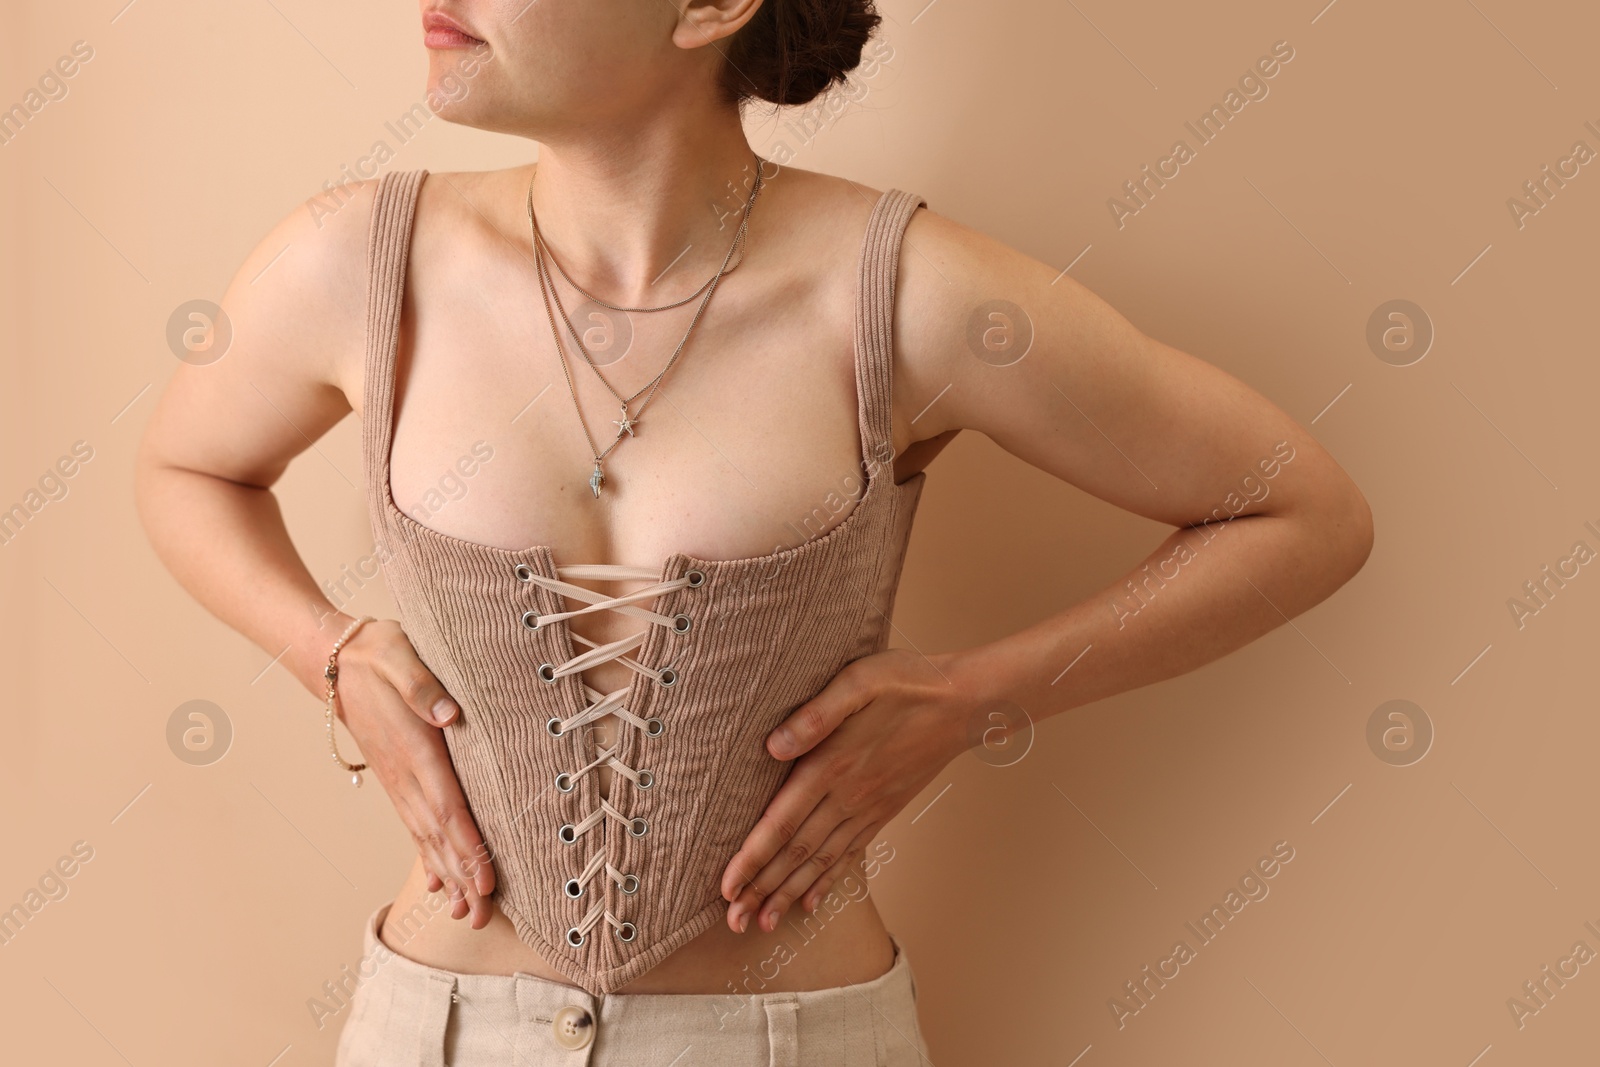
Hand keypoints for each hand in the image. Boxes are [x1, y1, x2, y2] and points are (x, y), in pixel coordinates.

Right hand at [329, 617, 496, 926]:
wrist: (334, 658)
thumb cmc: (377, 652)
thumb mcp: (400, 655)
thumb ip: (422, 685)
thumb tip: (449, 713)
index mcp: (414, 750)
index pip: (447, 807)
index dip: (467, 847)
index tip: (485, 879)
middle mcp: (404, 775)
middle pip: (438, 837)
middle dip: (463, 878)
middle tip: (481, 917)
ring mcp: (397, 781)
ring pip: (426, 838)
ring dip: (448, 875)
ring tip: (465, 912)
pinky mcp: (395, 778)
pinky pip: (414, 824)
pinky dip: (428, 855)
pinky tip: (438, 880)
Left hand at [719, 647, 972, 933]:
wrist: (964, 704)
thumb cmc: (908, 683)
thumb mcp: (858, 681)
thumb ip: (815, 714)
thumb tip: (773, 746)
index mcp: (832, 765)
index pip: (782, 823)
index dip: (752, 858)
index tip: (726, 888)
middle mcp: (848, 796)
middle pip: (796, 853)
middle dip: (761, 889)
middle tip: (734, 922)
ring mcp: (868, 808)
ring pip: (821, 861)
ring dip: (788, 894)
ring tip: (762, 923)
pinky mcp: (884, 810)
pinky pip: (850, 854)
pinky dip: (827, 881)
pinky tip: (810, 901)